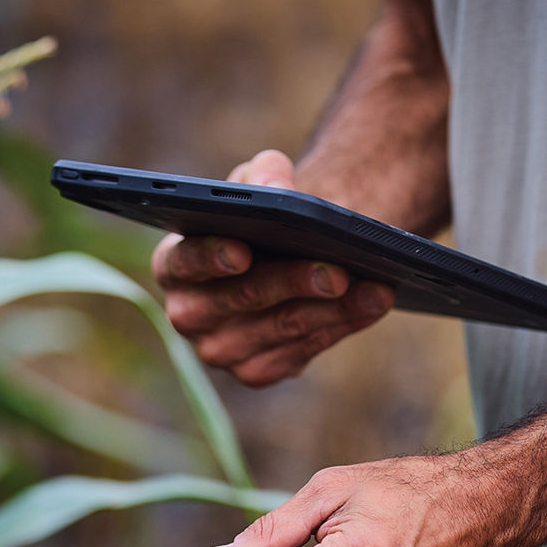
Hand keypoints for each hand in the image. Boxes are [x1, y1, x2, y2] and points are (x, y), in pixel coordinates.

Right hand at [150, 149, 392, 386]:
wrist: (291, 256)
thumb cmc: (265, 217)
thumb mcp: (260, 183)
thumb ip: (265, 174)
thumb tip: (280, 191)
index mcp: (173, 265)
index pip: (184, 262)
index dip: (211, 257)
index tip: (243, 251)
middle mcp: (187, 314)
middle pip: (241, 299)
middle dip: (292, 282)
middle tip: (337, 270)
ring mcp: (219, 350)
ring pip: (280, 328)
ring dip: (332, 308)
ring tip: (374, 287)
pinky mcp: (255, 371)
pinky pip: (301, 352)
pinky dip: (340, 326)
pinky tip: (370, 305)